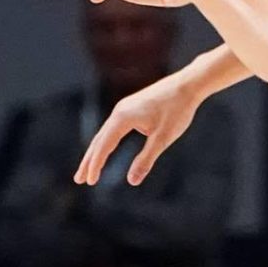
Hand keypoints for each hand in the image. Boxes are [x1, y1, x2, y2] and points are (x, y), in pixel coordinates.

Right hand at [74, 75, 197, 186]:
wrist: (188, 84)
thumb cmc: (177, 110)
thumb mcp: (163, 138)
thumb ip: (146, 159)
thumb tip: (132, 181)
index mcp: (123, 118)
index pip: (104, 145)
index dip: (96, 165)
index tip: (89, 182)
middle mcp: (119, 111)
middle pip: (99, 139)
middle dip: (89, 161)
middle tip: (79, 180)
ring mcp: (125, 107)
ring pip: (105, 133)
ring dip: (96, 151)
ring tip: (89, 168)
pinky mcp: (132, 106)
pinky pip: (113, 127)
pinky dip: (107, 141)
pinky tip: (107, 148)